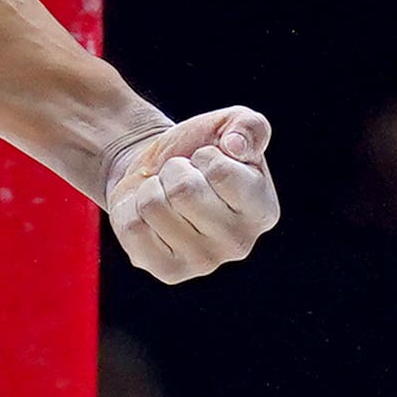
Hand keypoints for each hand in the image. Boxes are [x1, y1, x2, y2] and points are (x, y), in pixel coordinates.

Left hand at [101, 108, 276, 282]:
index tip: (206, 160)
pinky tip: (150, 215)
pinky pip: (133, 229)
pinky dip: (132, 210)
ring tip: (166, 193)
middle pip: (184, 192)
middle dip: (174, 171)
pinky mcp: (167, 272)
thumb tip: (235, 147)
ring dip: (153, 188)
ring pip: (154, 207)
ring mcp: (203, 263)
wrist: (157, 170)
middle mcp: (240, 244)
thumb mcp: (231, 124)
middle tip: (181, 177)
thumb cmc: (199, 148)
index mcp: (263, 210)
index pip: (220, 173)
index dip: (205, 156)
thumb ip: (249, 126)